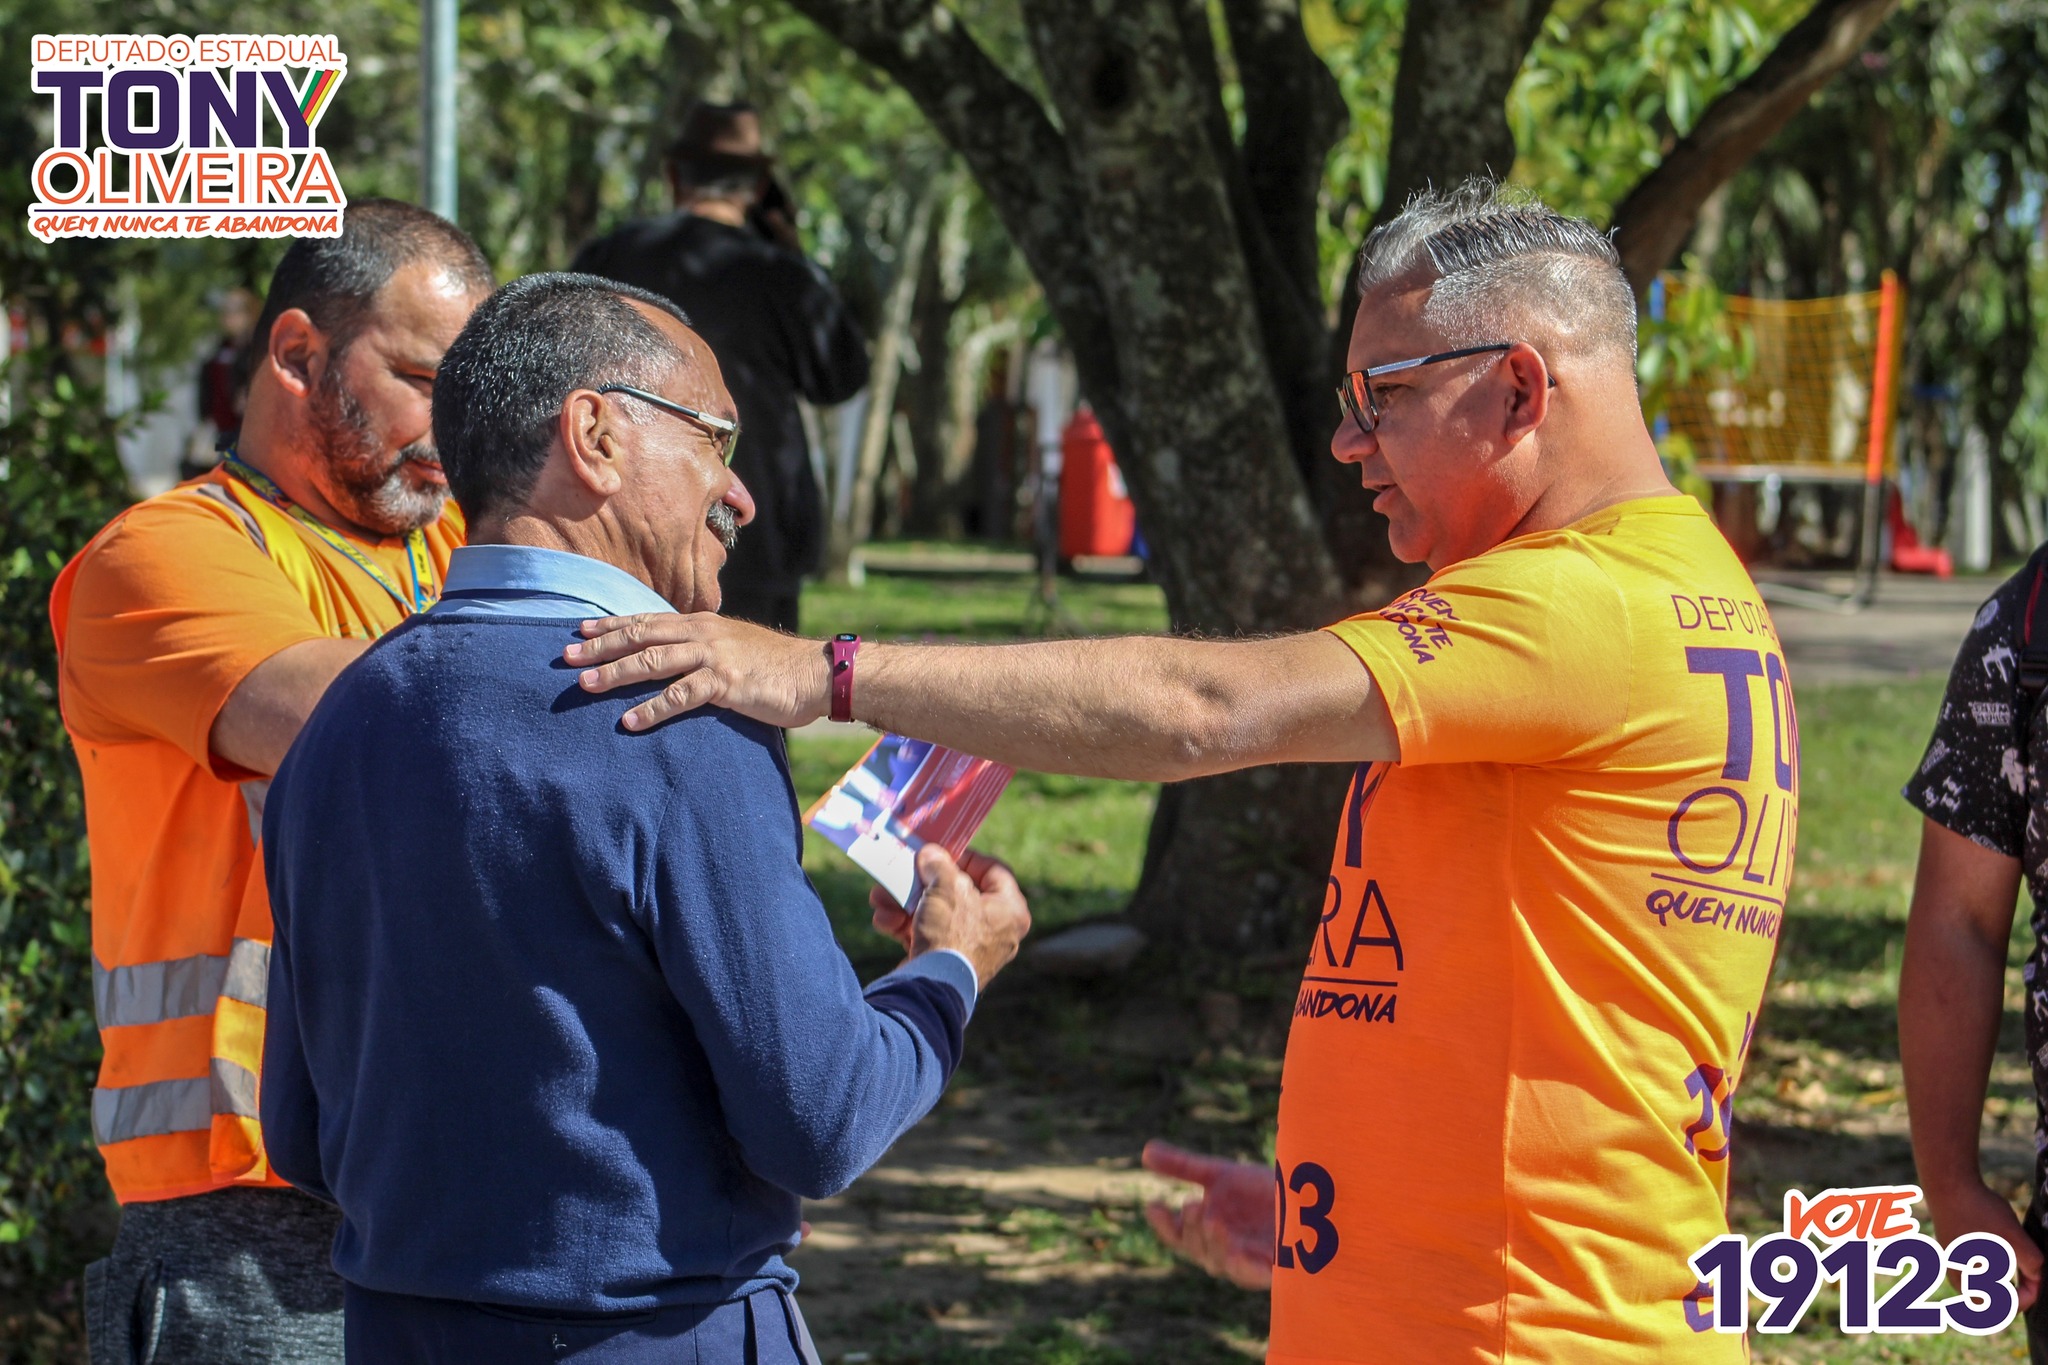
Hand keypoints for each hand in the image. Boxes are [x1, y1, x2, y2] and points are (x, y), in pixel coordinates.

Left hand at [565, 613, 830, 730]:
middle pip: (642, 637)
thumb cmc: (775, 667)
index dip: (611, 625)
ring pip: (654, 662)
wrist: (817, 673)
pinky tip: (630, 721)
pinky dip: (652, 709)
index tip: (579, 631)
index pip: (648, 620)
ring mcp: (714, 656)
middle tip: (565, 657)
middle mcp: (703, 634)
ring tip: (585, 685)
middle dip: (601, 647)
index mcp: (703, 624)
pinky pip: (681, 696)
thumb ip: (704, 651)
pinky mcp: (726, 683)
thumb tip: (676, 661)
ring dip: (616, 673)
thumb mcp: (734, 648)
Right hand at [870, 845, 1029, 988]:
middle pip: (957, 893)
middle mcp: (996, 931)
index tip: (940, 853)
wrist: (931, 989)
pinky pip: (927, 935)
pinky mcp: (946, 964)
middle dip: (922, 884)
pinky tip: (883, 920)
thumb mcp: (946, 886)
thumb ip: (939, 864)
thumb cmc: (950, 933)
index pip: (993, 871)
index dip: (965, 857)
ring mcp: (970, 950)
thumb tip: (931, 854)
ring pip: (936, 914)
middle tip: (902, 873)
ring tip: (880, 898)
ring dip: (905, 903)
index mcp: (1011, 911)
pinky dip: (905, 926)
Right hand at [1141, 1141, 1273, 1289]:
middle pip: (1197, 1250)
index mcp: (1205, 1232)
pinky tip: (1237, 1251)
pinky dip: (1245, 1267)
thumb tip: (1145, 1151)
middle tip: (1191, 1204)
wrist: (1305, 1195)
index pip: (1178, 1235)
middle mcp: (1223, 1251)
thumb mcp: (1219, 1174)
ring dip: (1214, 1244)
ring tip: (1213, 1220)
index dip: (1164, 1225)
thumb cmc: (1259, 1190)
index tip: (1153, 1206)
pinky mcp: (1276, 1269)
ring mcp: (1248, 1262)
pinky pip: (1257, 1275)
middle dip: (1192, 1230)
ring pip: (1222, 1263)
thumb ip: (1183, 1167)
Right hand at [1928, 1178, 2043, 1309]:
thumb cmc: (1978, 1209)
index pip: (2005, 1307)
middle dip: (2014, 1292)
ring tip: (2016, 1262)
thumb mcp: (2013, 1236)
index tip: (2038, 1277)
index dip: (2028, 1296)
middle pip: (1993, 1301)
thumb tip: (2037, 1276)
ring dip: (2002, 1281)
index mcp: (1969, 1281)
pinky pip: (1975, 1272)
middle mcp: (1957, 1278)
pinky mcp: (1952, 1252)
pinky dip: (1991, 1268)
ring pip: (1984, 1286)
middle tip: (2031, 1275)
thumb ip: (2031, 1262)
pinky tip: (1998, 1249)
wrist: (1947, 1182)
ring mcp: (1951, 1265)